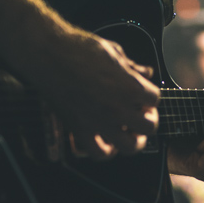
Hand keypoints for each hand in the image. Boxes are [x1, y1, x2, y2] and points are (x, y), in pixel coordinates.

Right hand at [36, 26, 159, 160]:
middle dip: (148, 118)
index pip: (155, 99)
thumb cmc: (78, 48)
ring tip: (131, 132)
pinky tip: (108, 142)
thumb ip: (132, 67)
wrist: (49, 55)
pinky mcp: (80, 129)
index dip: (150, 95)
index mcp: (129, 87)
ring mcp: (100, 122)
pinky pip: (99, 153)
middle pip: (149, 126)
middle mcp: (118, 108)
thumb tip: (145, 73)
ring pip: (130, 146)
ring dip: (134, 140)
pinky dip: (107, 151)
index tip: (143, 92)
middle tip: (141, 112)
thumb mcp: (113, 51)